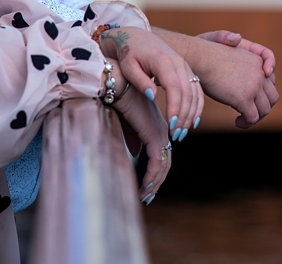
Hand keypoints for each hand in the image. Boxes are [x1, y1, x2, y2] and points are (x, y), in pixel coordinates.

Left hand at [100, 26, 201, 140]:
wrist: (137, 36)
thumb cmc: (129, 53)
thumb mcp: (128, 66)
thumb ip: (140, 81)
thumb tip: (153, 96)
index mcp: (164, 61)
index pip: (175, 87)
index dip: (175, 108)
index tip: (171, 126)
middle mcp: (179, 62)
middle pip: (188, 93)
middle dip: (184, 116)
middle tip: (176, 136)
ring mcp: (185, 66)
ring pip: (195, 93)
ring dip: (191, 114)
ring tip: (182, 133)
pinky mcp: (187, 71)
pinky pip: (197, 90)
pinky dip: (197, 107)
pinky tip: (192, 122)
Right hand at [108, 60, 169, 203]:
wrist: (116, 85)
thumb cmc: (118, 99)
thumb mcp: (126, 121)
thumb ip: (132, 137)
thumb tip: (136, 153)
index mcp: (156, 125)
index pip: (162, 153)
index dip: (156, 171)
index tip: (147, 186)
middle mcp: (161, 130)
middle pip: (165, 162)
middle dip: (157, 181)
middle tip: (148, 196)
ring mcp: (159, 133)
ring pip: (163, 165)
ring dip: (154, 183)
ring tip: (145, 196)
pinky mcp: (153, 135)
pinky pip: (157, 162)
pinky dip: (152, 177)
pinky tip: (144, 187)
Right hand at [186, 36, 278, 128]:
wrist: (198, 58)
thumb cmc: (203, 51)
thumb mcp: (221, 40)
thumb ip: (230, 40)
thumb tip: (237, 39)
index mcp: (256, 59)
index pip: (271, 80)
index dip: (264, 92)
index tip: (254, 100)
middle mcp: (260, 73)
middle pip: (272, 96)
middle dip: (262, 107)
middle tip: (250, 114)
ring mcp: (254, 86)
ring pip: (265, 109)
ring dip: (255, 117)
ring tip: (243, 120)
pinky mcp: (244, 98)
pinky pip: (253, 117)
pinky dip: (246, 123)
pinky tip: (237, 121)